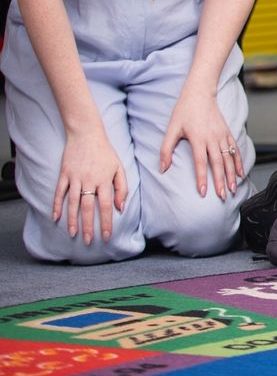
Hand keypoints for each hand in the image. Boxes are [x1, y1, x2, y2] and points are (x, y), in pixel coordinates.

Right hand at [53, 127, 127, 245]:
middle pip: (88, 208)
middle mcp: (90, 180)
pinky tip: (55, 218)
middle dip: (88, 226)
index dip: (106, 222)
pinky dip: (56, 205)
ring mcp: (75, 177)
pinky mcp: (65, 174)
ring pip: (73, 203)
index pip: (106, 205)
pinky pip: (59, 192)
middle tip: (88, 241)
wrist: (87, 133)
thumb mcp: (119, 167)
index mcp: (104, 179)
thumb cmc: (105, 152)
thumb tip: (121, 208)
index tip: (106, 236)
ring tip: (73, 234)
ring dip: (72, 220)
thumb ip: (122, 187)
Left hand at [160, 92, 243, 199]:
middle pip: (218, 162)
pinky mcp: (227, 132)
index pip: (200, 162)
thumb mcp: (172, 128)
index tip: (203, 192)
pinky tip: (241, 174)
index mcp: (198, 137)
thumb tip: (163, 169)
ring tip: (233, 189)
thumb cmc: (184, 110)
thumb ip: (166, 149)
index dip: (202, 178)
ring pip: (229, 158)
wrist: (200, 92)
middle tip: (223, 196)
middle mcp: (212, 137)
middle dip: (220, 181)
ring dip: (232, 174)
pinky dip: (239, 162)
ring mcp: (221, 135)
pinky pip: (235, 149)